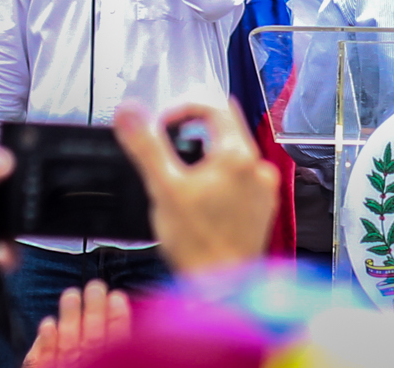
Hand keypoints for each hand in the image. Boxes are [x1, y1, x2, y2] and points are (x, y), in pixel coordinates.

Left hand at [25, 279, 130, 367]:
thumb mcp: (118, 358)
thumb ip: (120, 343)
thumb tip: (126, 320)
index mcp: (110, 361)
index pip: (119, 340)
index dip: (119, 316)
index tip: (117, 296)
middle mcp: (88, 364)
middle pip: (93, 337)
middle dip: (94, 309)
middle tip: (95, 287)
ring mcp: (64, 367)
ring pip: (68, 343)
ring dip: (70, 316)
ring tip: (71, 294)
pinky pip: (42, 360)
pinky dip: (45, 342)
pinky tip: (48, 323)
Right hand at [113, 98, 276, 273]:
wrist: (223, 289)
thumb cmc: (198, 245)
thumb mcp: (163, 189)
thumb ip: (146, 147)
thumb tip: (130, 113)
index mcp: (237, 155)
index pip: (213, 105)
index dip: (182, 108)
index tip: (162, 126)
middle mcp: (257, 166)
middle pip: (224, 128)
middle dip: (193, 132)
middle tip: (168, 151)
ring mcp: (263, 188)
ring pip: (232, 154)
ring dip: (206, 157)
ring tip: (181, 180)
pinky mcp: (262, 207)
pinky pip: (241, 178)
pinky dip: (220, 179)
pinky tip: (201, 201)